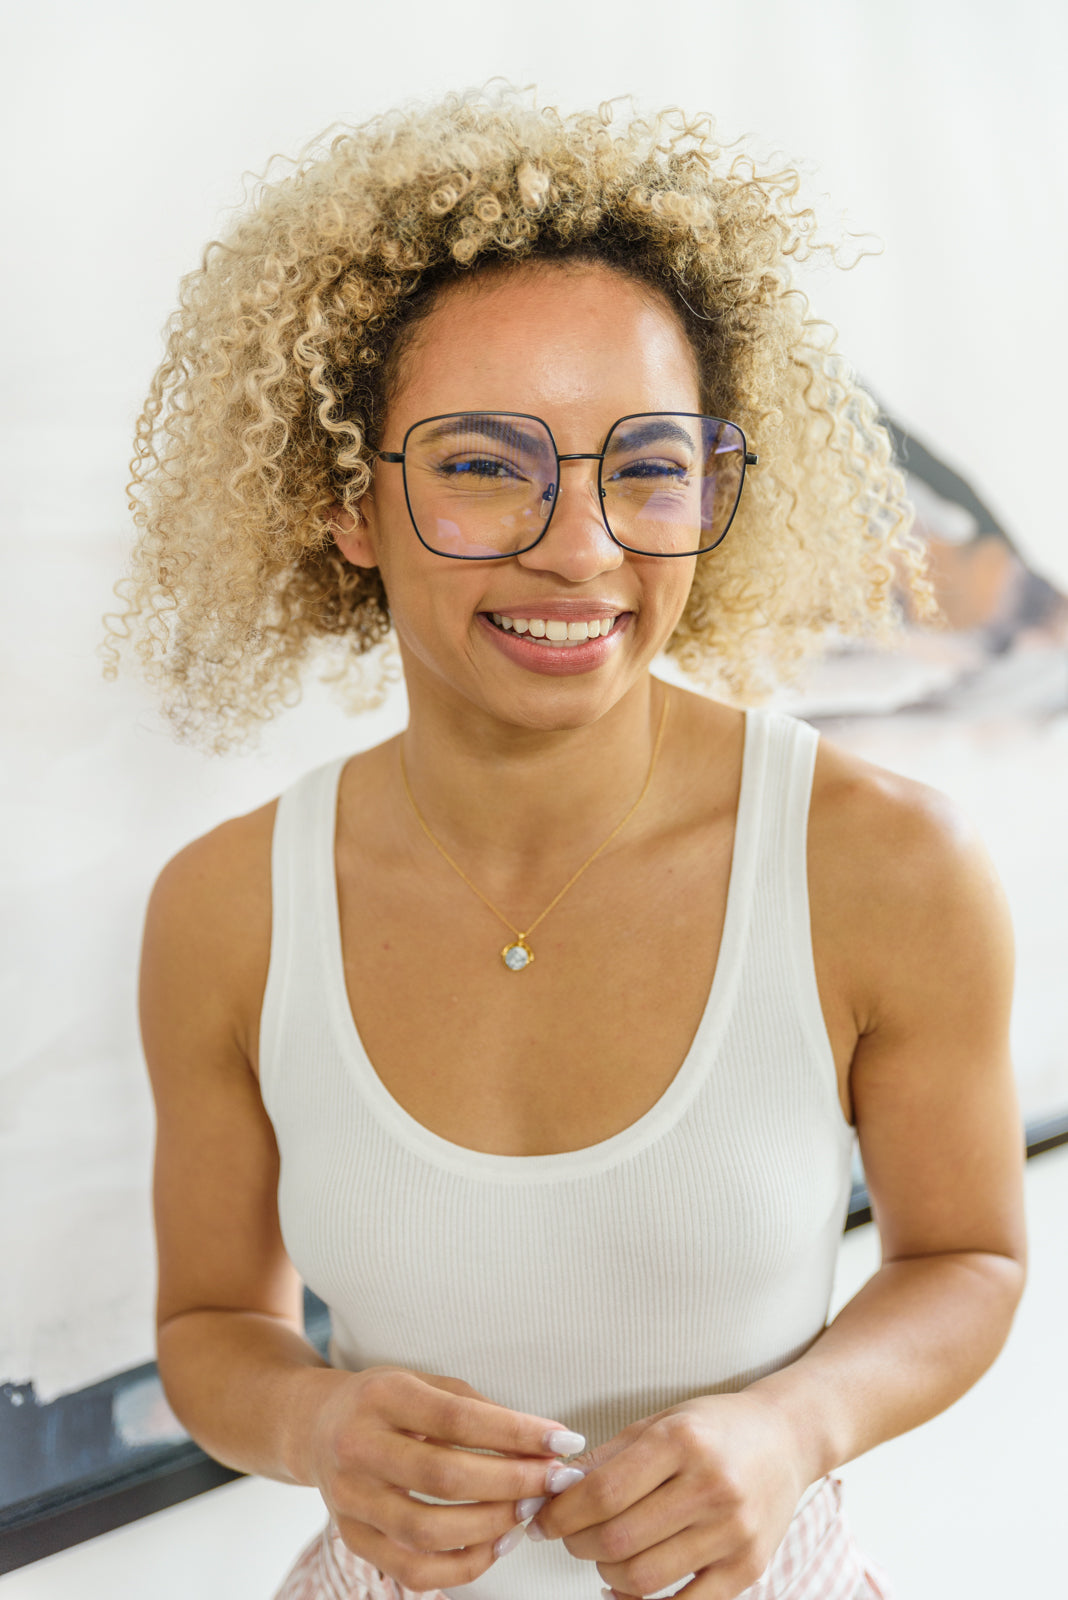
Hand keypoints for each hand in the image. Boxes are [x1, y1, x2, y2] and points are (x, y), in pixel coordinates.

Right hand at [307, 1364, 582, 1591]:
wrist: (317, 1426)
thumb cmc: (387, 1402)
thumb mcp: (427, 1384)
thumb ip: (478, 1411)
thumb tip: (541, 1442)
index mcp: (382, 1396)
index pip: (458, 1419)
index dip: (517, 1433)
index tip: (563, 1441)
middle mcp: (358, 1447)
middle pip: (445, 1477)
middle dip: (512, 1482)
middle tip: (554, 1481)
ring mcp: (350, 1500)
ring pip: (428, 1531)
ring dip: (492, 1525)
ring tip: (529, 1510)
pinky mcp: (353, 1539)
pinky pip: (414, 1569)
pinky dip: (464, 1564)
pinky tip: (499, 1542)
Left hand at [529, 1391, 807, 1599]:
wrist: (786, 1437)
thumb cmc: (715, 1428)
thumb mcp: (659, 1422)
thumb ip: (607, 1458)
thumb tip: (553, 1491)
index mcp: (682, 1441)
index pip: (603, 1493)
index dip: (561, 1514)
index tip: (541, 1521)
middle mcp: (711, 1485)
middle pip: (618, 1539)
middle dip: (577, 1544)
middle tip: (569, 1537)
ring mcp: (733, 1531)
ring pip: (644, 1577)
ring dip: (606, 1573)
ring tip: (602, 1554)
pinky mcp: (749, 1567)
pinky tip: (625, 1587)